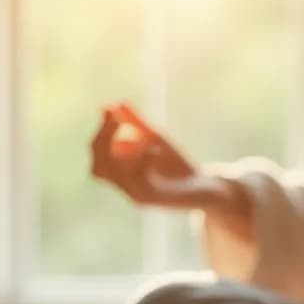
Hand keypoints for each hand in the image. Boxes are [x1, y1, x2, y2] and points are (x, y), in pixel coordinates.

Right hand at [91, 103, 221, 208]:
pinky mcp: (154, 199)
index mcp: (120, 171)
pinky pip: (139, 182)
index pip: (97, 152)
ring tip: (142, 135)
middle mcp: (124, 185)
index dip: (101, 131)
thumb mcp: (155, 139)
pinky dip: (143, 161)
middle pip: (98, 166)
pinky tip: (154, 149)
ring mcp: (137, 194)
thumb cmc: (177, 165)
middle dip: (105, 139)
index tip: (109, 109)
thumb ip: (136, 123)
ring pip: (115, 176)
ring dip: (123, 149)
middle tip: (118, 119)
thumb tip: (116, 103)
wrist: (206, 187)